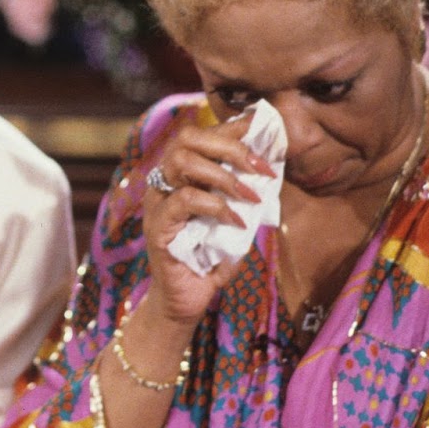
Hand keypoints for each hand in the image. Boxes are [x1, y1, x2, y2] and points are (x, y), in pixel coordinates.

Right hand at [142, 110, 275, 323]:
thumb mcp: (236, 217)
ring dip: (224, 174)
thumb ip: (245, 191)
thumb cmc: (212, 257)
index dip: (232, 127)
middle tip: (261, 167)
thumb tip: (271, 165)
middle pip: (187, 137)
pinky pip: (185, 200)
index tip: (264, 129)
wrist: (188, 300)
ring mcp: (157, 202)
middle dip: (230, 145)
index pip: (202, 134)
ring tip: (251, 194)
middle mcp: (164, 181)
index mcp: (181, 175)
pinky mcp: (158, 226)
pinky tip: (237, 220)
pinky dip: (217, 206)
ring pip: (182, 161)